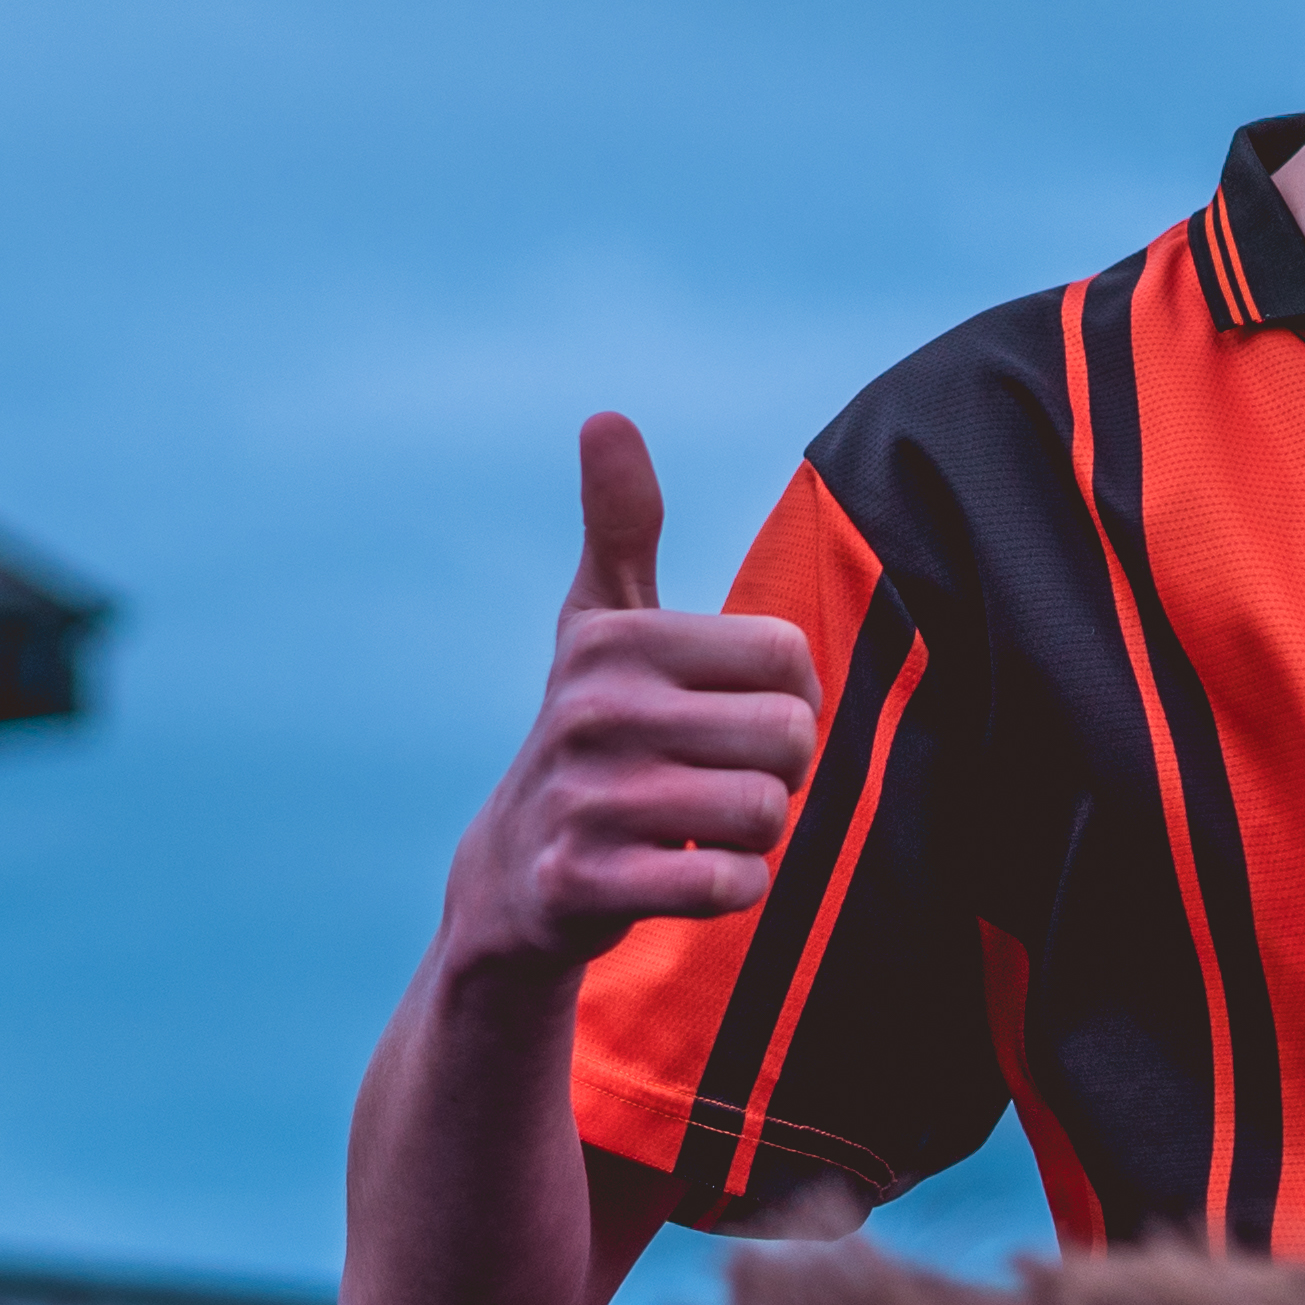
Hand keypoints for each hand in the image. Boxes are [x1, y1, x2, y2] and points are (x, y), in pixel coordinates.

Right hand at [438, 417, 823, 971]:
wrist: (515, 878)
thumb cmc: (591, 735)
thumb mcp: (599, 624)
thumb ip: (620, 524)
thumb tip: (606, 415)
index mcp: (615, 638)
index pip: (790, 658)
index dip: (784, 699)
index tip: (726, 715)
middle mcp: (593, 710)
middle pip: (788, 737)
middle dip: (778, 772)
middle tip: (716, 779)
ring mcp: (585, 798)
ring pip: (764, 813)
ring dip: (754, 834)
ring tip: (696, 825)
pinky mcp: (582, 883)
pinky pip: (727, 885)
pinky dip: (732, 889)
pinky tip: (683, 876)